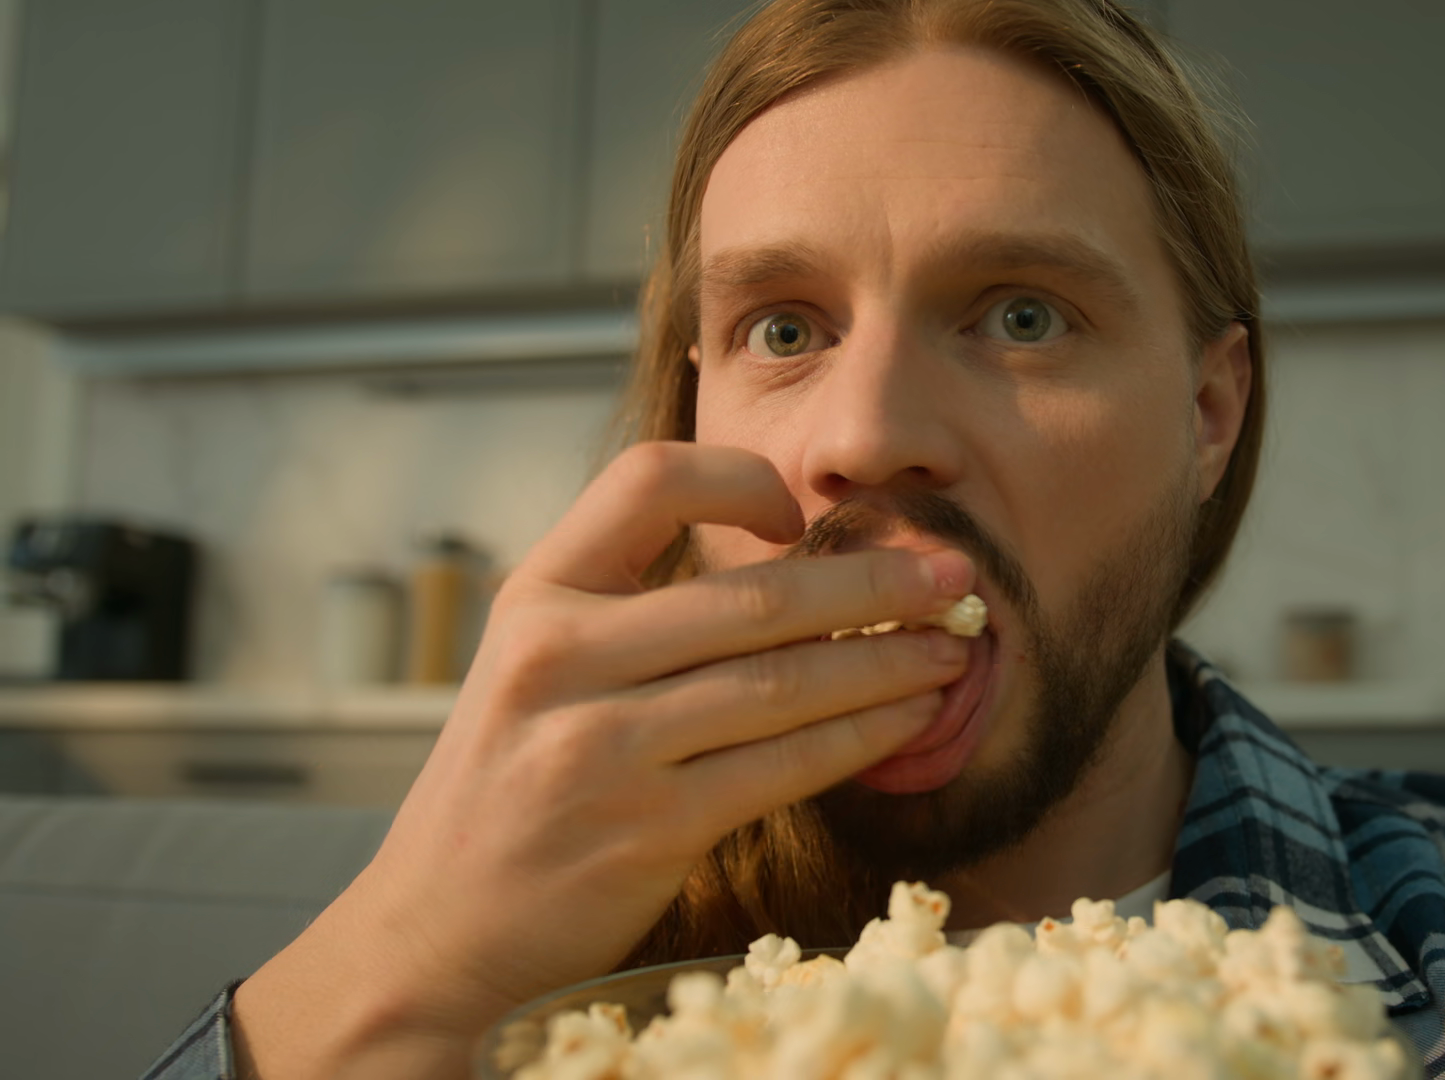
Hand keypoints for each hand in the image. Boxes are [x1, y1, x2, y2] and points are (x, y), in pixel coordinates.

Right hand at [232, 442, 974, 1078]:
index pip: (647, 482)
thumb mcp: (537, 669)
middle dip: (874, 582)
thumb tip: (795, 572)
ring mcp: (601, 745)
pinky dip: (861, 737)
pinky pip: (783, 767)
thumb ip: (631, 612)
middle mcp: (562, 657)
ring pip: (783, 682)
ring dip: (889, 662)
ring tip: (953, 649)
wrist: (436, 929)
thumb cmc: (511, 786)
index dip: (739, 478)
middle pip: (753, 593)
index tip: (802, 511)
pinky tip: (908, 722)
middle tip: (953, 577)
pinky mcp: (645, 828)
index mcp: (538, 596)